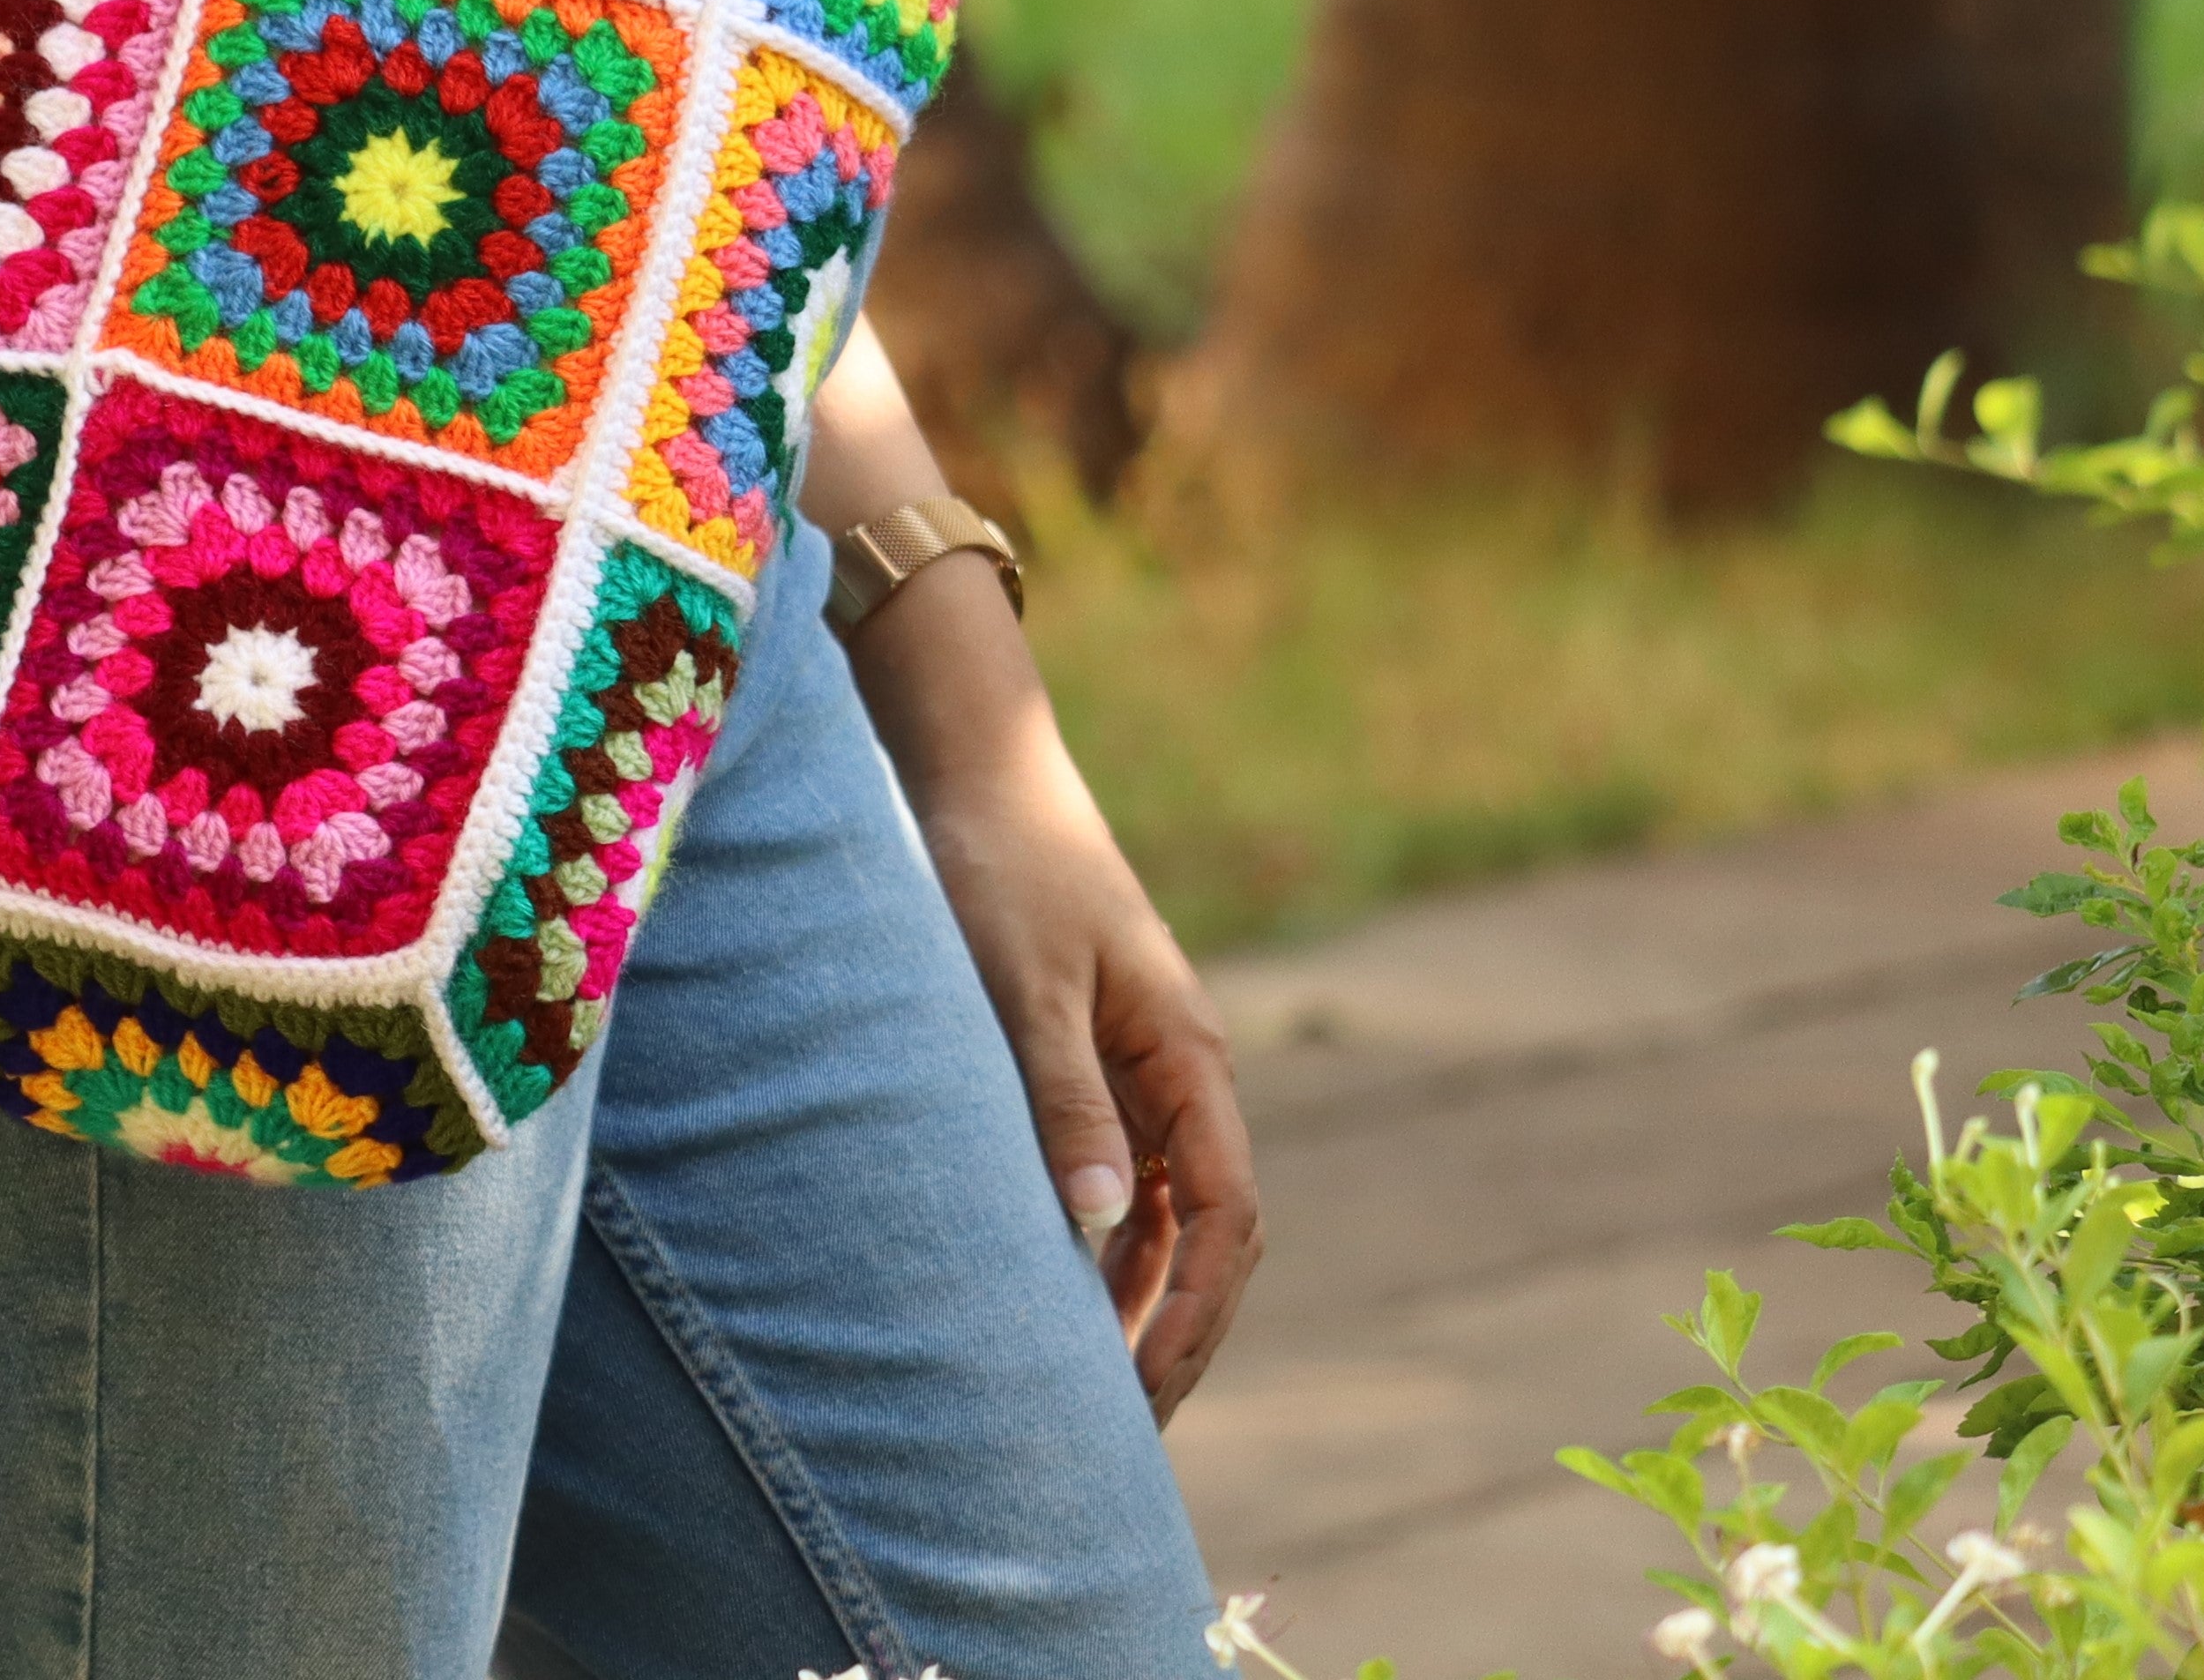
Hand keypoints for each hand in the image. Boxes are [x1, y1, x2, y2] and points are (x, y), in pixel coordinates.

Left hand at [913, 751, 1260, 1420]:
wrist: (977, 770)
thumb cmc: (1001, 864)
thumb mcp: (1024, 984)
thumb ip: (1062, 1098)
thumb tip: (1098, 1228)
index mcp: (1188, 1057)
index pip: (1227, 1218)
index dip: (1197, 1314)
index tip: (1146, 1393)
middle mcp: (1179, 1074)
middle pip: (1210, 1235)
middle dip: (1179, 1334)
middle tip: (1121, 1434)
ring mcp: (1138, 1071)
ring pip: (1164, 1215)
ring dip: (1140, 1302)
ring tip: (1091, 1396)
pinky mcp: (1089, 1063)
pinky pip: (1117, 1178)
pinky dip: (1101, 1247)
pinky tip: (1062, 1301)